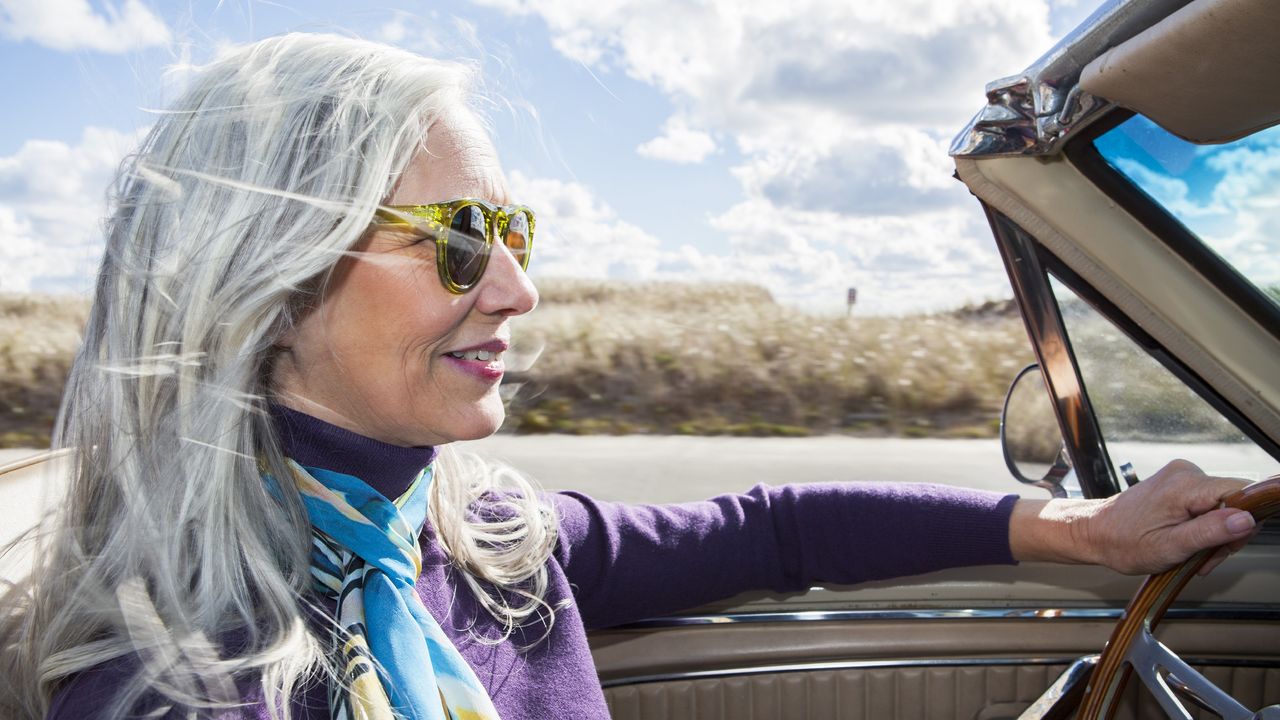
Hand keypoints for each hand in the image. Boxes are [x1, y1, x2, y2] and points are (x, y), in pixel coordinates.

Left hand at [1084, 459, 1255, 574]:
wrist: (1094, 533)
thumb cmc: (1123, 542)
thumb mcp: (1171, 546)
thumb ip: (1211, 531)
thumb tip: (1247, 519)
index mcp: (1186, 485)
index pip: (1243, 492)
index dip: (1245, 521)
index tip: (1226, 545)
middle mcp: (1186, 472)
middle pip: (1234, 502)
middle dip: (1226, 535)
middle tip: (1204, 558)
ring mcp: (1181, 476)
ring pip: (1222, 507)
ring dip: (1214, 535)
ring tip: (1191, 554)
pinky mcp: (1178, 484)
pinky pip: (1207, 505)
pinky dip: (1203, 527)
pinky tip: (1187, 542)